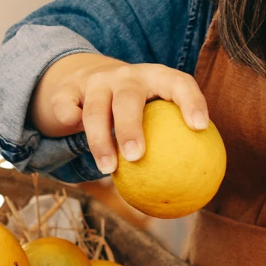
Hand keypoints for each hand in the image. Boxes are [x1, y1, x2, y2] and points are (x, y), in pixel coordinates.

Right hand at [29, 53, 208, 173]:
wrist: (92, 77)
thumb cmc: (138, 107)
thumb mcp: (157, 112)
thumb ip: (176, 141)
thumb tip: (196, 189)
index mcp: (156, 77)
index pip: (179, 83)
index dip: (192, 101)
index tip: (200, 127)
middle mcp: (127, 76)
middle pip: (128, 99)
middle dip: (131, 127)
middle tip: (136, 157)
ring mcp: (96, 81)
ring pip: (95, 110)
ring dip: (100, 141)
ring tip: (109, 169)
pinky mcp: (69, 88)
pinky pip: (65, 106)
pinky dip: (69, 120)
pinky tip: (74, 133)